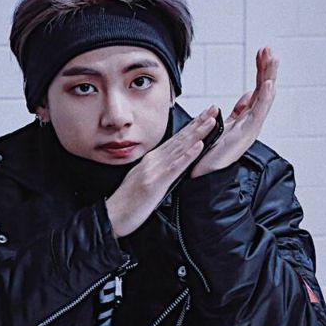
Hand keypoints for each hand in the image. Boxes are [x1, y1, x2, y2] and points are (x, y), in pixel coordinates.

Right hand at [105, 106, 216, 237]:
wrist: (111, 216)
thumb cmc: (126, 203)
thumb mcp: (142, 182)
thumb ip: (154, 172)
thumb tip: (166, 167)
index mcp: (151, 161)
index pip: (175, 141)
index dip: (191, 127)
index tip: (205, 116)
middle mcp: (153, 161)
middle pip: (180, 139)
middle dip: (198, 124)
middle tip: (214, 110)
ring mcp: (154, 170)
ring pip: (180, 148)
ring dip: (197, 134)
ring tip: (212, 121)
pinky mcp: (156, 183)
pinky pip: (175, 167)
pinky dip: (188, 155)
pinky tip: (199, 146)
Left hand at [190, 47, 278, 178]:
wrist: (202, 174)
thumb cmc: (210, 153)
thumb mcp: (224, 125)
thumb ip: (237, 111)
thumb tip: (247, 96)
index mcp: (245, 118)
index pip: (257, 90)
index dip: (260, 71)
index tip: (261, 52)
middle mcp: (250, 123)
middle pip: (263, 91)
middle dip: (267, 70)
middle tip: (270, 50)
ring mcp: (250, 129)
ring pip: (264, 99)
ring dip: (269, 78)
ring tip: (273, 60)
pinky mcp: (246, 135)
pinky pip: (258, 113)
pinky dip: (265, 98)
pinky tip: (268, 84)